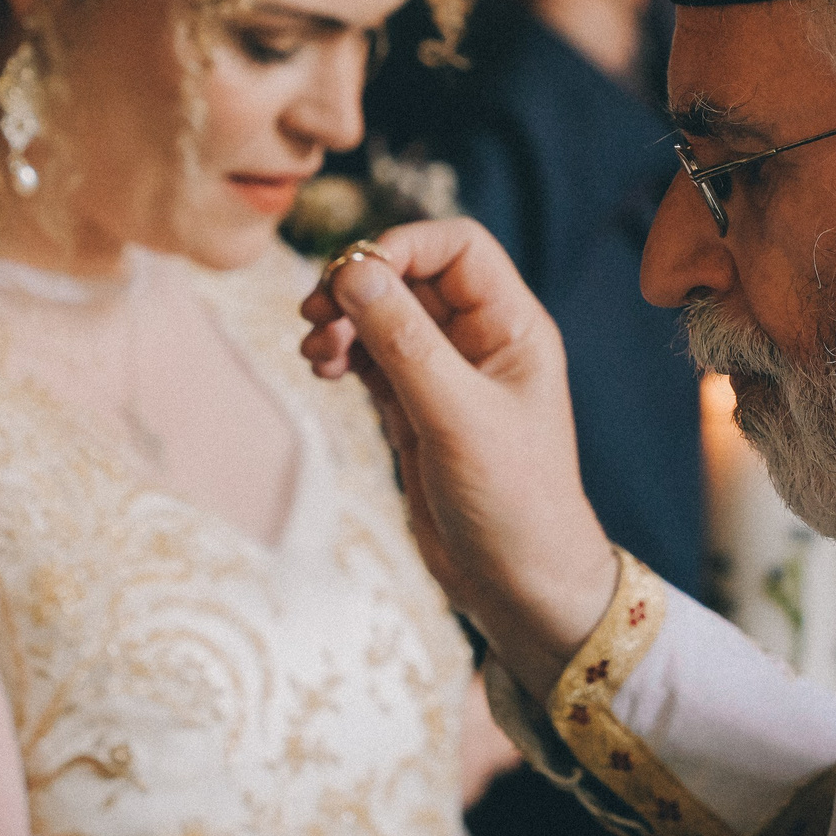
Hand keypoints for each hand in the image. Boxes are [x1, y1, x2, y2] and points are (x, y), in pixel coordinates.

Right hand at [301, 219, 618, 695]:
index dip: (401, 247)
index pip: (456, 248)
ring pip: (382, 317)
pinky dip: (341, 354)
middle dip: (358, 287)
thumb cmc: (515, 504)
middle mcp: (480, 342)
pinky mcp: (414, 410)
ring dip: (342, 321)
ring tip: (316, 352)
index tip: (351, 276)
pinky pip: (369, 358)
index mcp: (512, 327)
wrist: (520, 587)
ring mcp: (444, 375)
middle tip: (314, 313)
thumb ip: (406, 343)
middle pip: (409, 277)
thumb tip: (353, 272)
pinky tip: (323, 370)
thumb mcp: (458, 418)